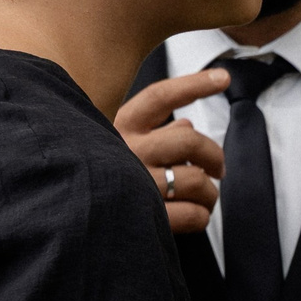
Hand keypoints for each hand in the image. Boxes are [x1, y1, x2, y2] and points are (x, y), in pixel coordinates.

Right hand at [114, 72, 226, 233]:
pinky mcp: (144, 218)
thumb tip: (186, 125)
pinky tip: (196, 215)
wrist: (77, 223)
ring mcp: (134, 186)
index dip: (194, 84)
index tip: (223, 77)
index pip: (160, 97)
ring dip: (210, 192)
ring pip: (196, 180)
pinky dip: (202, 215)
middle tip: (218, 169)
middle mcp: (125, 152)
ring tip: (206, 198)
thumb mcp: (122, 149)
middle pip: (189, 140)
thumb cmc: (107, 182)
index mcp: (119, 128)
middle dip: (214, 155)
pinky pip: (192, 214)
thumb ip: (154, 134)